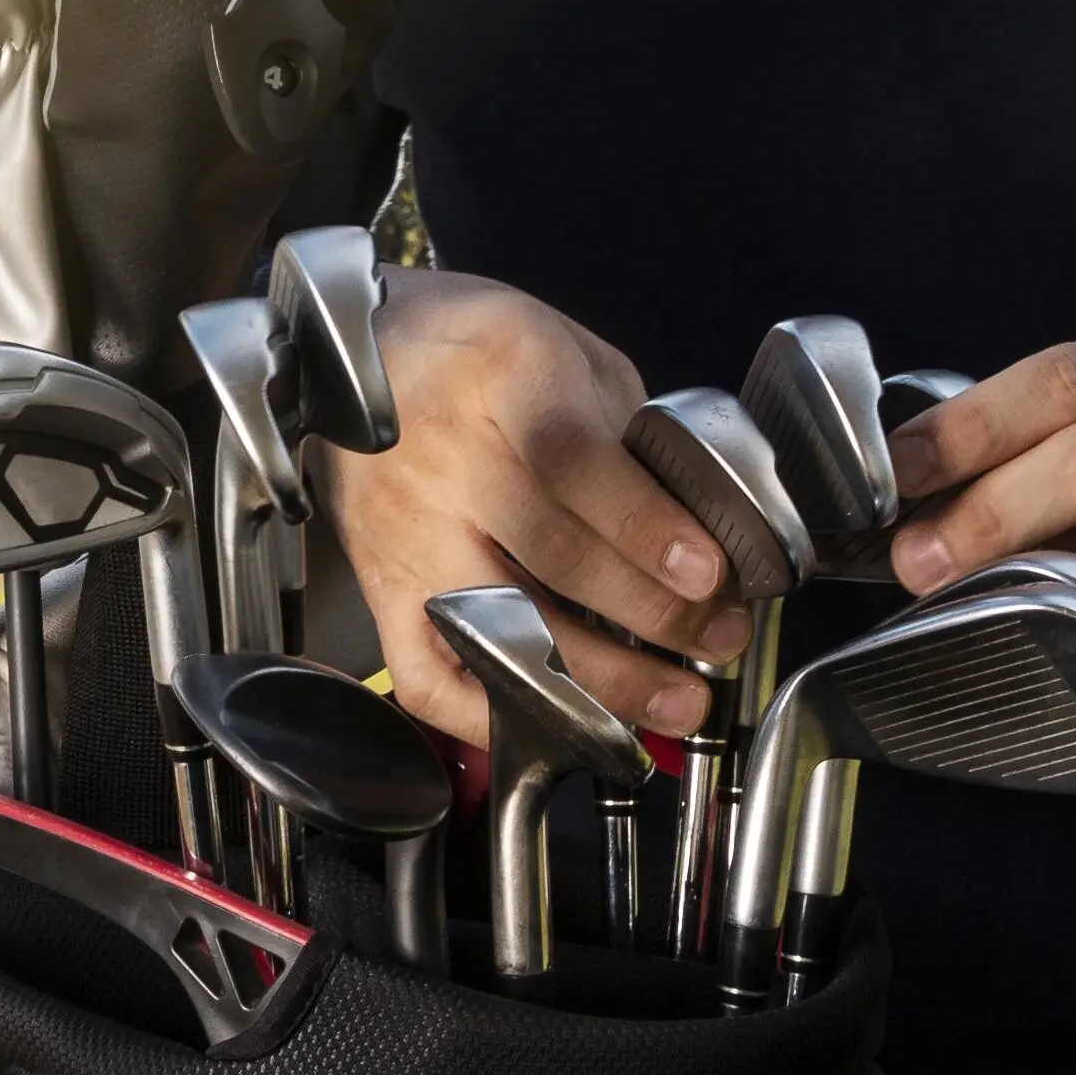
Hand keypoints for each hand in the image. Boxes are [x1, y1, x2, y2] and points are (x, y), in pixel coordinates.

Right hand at [328, 270, 759, 741]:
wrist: (353, 353)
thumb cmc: (477, 349)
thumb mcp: (570, 350)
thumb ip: (627, 430)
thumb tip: (697, 528)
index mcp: (502, 378)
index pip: (573, 465)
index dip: (646, 528)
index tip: (710, 573)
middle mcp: (444, 461)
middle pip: (550, 556)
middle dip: (653, 612)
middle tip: (722, 636)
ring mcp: (404, 534)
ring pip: (501, 628)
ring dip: (599, 680)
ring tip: (674, 698)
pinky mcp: (378, 589)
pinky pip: (425, 677)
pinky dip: (491, 718)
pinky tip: (560, 725)